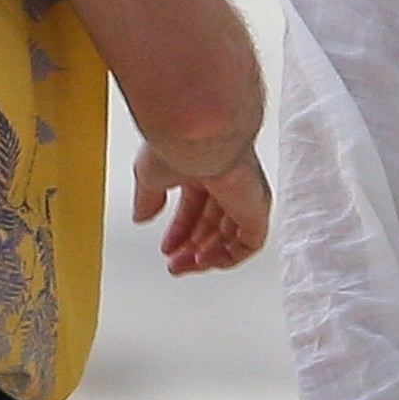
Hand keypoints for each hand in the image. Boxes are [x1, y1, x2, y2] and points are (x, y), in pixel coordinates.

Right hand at [132, 142, 270, 273]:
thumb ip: (148, 199)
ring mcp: (244, 195)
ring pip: (231, 236)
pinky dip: (228, 257)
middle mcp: (228, 180)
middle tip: (176, 263)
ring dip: (207, 256)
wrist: (200, 134)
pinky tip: (206, 261)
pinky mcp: (257, 208)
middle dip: (192, 247)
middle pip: (214, 224)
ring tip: (185, 265)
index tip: (168, 247)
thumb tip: (141, 215)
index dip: (181, 231)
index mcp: (205, 167)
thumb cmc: (180, 141)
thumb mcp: (151, 176)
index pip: (196, 207)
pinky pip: (250, 243)